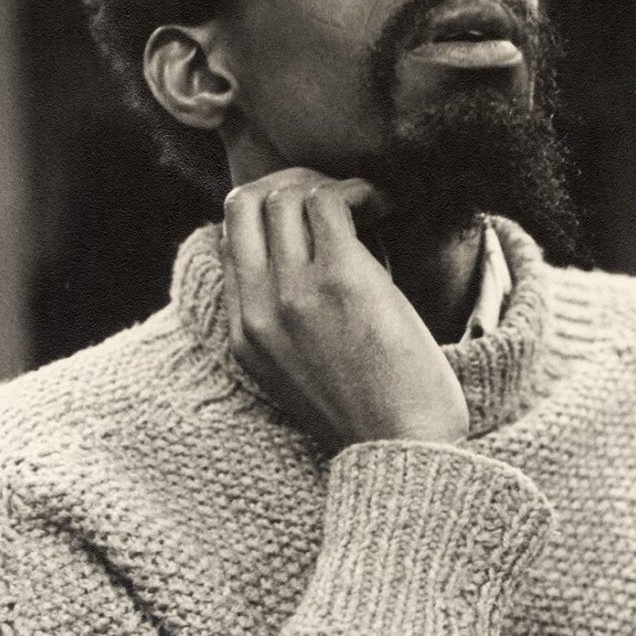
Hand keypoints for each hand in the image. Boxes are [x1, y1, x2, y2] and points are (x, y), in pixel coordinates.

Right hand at [219, 168, 469, 446]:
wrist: (404, 452)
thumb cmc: (369, 413)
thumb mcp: (299, 374)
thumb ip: (284, 322)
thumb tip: (305, 258)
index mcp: (244, 334)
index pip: (230, 238)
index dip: (268, 211)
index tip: (311, 216)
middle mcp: (258, 308)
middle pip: (244, 203)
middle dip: (288, 184)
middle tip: (335, 198)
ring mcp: (294, 292)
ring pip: (285, 195)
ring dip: (328, 185)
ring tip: (367, 205)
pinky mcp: (340, 279)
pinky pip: (331, 201)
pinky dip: (358, 190)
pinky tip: (382, 205)